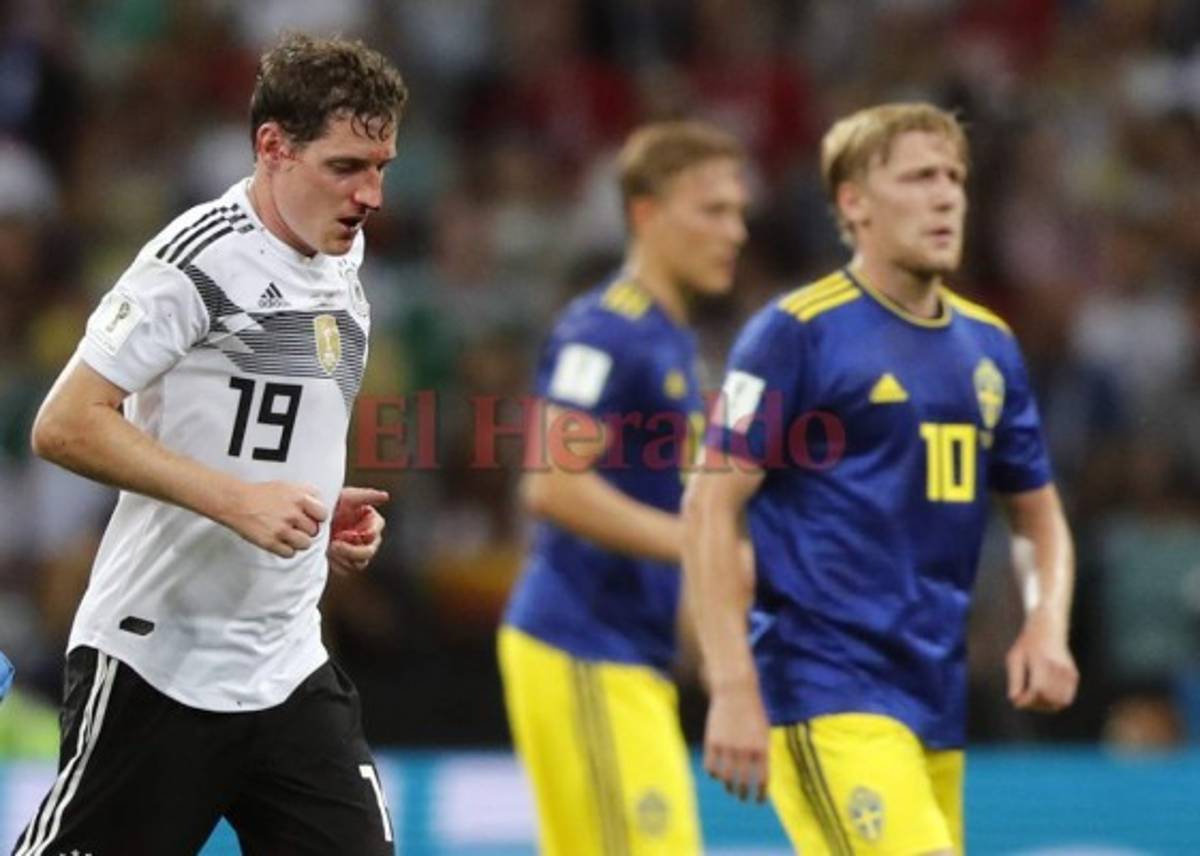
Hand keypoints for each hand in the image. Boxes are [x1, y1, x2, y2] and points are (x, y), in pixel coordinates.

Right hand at [226, 481, 327, 557]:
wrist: (237, 502)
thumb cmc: (261, 494)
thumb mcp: (288, 486)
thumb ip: (307, 493)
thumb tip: (320, 502)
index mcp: (299, 498)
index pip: (323, 514)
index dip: (318, 518)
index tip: (312, 518)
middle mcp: (292, 514)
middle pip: (314, 531)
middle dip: (307, 530)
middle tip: (297, 527)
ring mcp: (282, 530)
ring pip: (305, 544)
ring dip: (299, 542)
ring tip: (290, 535)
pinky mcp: (271, 543)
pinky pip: (290, 553)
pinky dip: (287, 550)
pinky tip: (281, 541)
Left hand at [327, 486, 388, 575]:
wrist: (314, 516)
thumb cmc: (334, 504)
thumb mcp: (348, 496)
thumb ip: (367, 495)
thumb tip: (385, 496)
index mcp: (373, 524)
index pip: (373, 536)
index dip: (360, 537)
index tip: (344, 534)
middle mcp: (369, 539)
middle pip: (367, 553)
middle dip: (350, 551)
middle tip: (333, 545)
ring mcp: (358, 551)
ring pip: (358, 564)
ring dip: (343, 558)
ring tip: (329, 548)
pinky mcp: (347, 561)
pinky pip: (346, 570)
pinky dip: (337, 564)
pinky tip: (328, 554)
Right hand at [703, 681, 769, 801]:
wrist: (735, 690)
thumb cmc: (752, 711)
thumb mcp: (763, 731)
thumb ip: (763, 753)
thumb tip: (760, 778)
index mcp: (762, 748)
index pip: (763, 780)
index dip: (761, 794)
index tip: (758, 801)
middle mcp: (745, 750)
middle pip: (743, 782)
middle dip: (743, 794)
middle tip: (742, 798)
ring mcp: (728, 746)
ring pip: (726, 777)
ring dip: (728, 787)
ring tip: (730, 789)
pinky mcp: (712, 741)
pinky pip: (711, 766)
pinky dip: (713, 774)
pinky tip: (716, 775)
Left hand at [1006, 609, 1078, 711]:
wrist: (1048, 630)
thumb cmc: (1027, 644)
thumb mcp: (1015, 657)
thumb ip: (1015, 679)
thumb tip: (1014, 700)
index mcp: (1042, 661)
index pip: (1037, 690)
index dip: (1026, 701)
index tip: (1016, 702)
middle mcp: (1059, 668)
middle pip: (1048, 698)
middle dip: (1033, 705)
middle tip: (1023, 701)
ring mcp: (1069, 673)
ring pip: (1059, 702)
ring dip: (1044, 706)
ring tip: (1032, 700)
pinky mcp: (1074, 676)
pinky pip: (1066, 699)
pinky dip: (1054, 702)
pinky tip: (1043, 697)